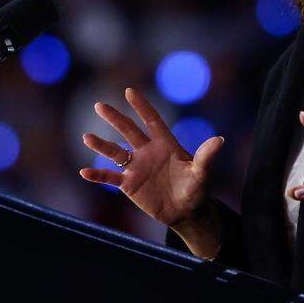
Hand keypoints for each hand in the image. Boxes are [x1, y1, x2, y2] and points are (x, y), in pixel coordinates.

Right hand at [79, 87, 224, 231]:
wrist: (185, 211)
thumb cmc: (195, 189)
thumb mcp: (201, 173)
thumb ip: (205, 157)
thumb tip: (220, 140)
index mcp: (165, 144)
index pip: (152, 121)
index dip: (142, 106)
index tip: (129, 91)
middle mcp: (147, 152)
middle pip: (129, 131)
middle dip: (115, 118)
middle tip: (99, 105)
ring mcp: (136, 167)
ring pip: (115, 153)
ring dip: (101, 145)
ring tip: (86, 136)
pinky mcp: (129, 184)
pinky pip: (110, 177)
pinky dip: (98, 175)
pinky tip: (83, 172)